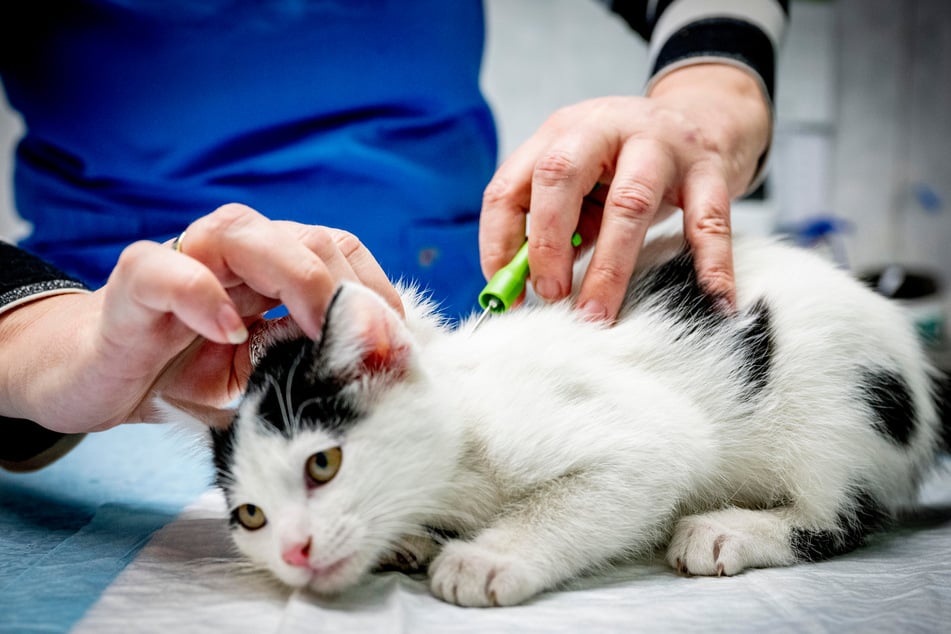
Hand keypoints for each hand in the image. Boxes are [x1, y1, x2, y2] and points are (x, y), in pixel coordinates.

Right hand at [0, 203, 401, 432]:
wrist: (104, 381)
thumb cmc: (192, 372)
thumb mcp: (269, 372)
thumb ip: (315, 360)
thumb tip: (385, 367)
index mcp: (275, 265)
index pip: (340, 254)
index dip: (375, 292)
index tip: (399, 343)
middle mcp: (237, 250)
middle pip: (308, 240)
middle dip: (347, 289)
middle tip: (368, 343)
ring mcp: (186, 258)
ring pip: (248, 234)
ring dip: (296, 278)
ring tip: (316, 328)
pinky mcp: (135, 283)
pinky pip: (168, 270)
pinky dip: (202, 295)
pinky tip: (230, 331)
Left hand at [480, 63, 770, 320]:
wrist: (704, 118)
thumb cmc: (627, 164)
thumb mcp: (583, 182)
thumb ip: (557, 225)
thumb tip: (528, 286)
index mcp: (560, 133)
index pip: (510, 185)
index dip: (499, 241)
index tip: (503, 292)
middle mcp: (604, 127)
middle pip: (559, 177)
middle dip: (547, 243)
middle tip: (550, 296)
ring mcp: (661, 143)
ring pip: (629, 202)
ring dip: (609, 267)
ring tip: (597, 314)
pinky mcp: (709, 167)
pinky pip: (708, 221)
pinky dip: (710, 265)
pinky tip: (713, 302)